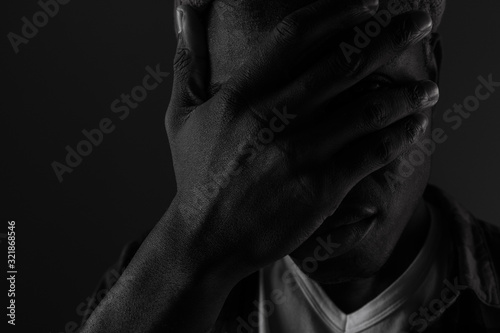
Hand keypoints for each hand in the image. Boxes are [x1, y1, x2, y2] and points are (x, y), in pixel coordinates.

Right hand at [165, 0, 436, 278]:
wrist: (206, 238)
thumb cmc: (196, 175)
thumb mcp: (180, 115)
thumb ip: (187, 59)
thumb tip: (183, 9)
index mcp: (242, 94)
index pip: (297, 35)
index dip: (337, 12)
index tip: (367, 2)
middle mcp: (273, 117)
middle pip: (344, 63)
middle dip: (389, 36)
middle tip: (419, 23)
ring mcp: (299, 153)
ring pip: (367, 109)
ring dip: (406, 94)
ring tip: (428, 87)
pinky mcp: (319, 187)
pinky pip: (370, 154)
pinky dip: (398, 136)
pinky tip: (414, 127)